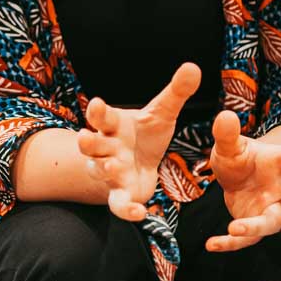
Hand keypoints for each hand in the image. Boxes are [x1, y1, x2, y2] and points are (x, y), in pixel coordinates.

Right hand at [77, 63, 201, 221]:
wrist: (137, 162)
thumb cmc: (144, 133)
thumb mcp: (162, 113)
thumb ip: (176, 92)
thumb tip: (194, 66)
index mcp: (113, 125)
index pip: (101, 116)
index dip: (97, 111)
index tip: (97, 104)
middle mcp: (106, 148)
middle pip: (90, 143)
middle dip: (88, 141)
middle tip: (86, 137)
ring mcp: (110, 171)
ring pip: (99, 171)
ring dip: (104, 169)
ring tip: (112, 168)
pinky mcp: (120, 193)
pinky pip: (117, 204)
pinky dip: (125, 210)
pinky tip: (139, 214)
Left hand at [205, 112, 280, 251]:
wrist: (235, 178)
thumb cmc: (240, 159)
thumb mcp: (229, 146)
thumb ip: (227, 134)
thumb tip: (224, 115)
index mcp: (276, 164)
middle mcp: (280, 188)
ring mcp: (269, 208)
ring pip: (272, 221)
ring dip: (256, 226)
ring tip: (235, 228)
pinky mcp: (255, 224)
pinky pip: (246, 238)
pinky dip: (229, 243)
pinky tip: (211, 244)